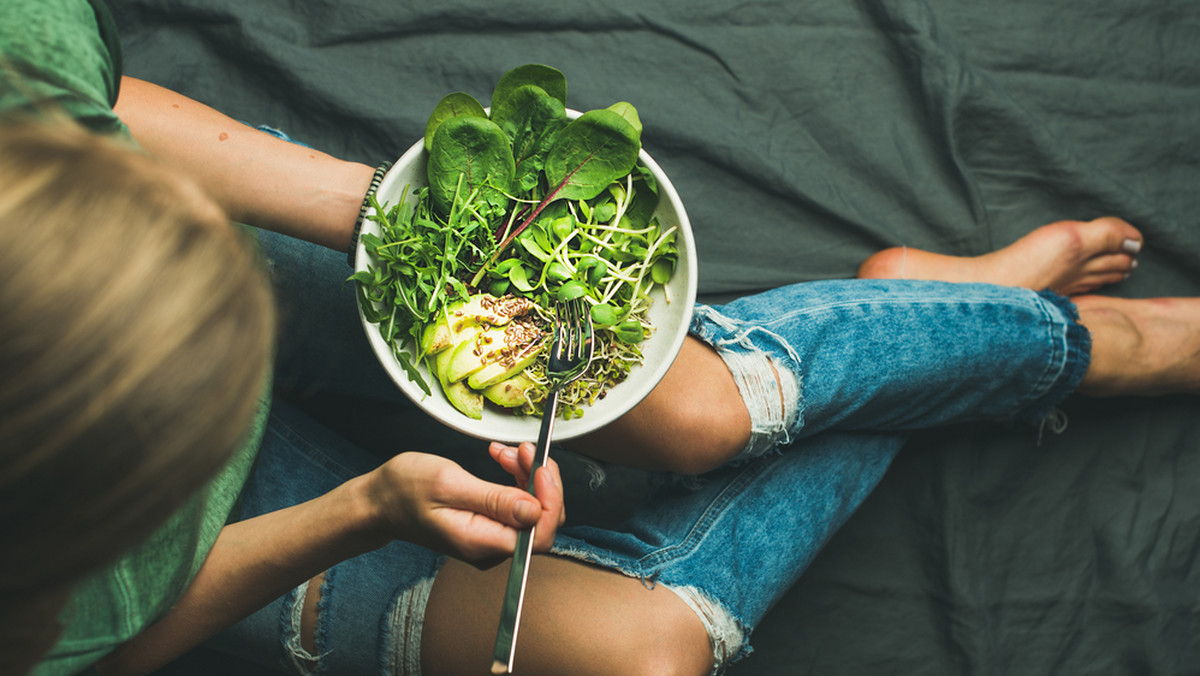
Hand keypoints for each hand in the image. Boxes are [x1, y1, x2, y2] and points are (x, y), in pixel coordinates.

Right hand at [361, 443, 563, 566]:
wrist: (379, 501)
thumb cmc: (404, 490)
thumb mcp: (447, 483)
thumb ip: (493, 499)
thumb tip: (533, 510)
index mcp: (481, 542)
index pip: (540, 533)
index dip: (550, 499)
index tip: (541, 466)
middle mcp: (490, 548)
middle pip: (542, 521)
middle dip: (540, 481)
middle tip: (523, 449)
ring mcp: (490, 540)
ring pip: (532, 510)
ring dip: (527, 475)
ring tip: (506, 451)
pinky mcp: (488, 527)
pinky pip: (517, 506)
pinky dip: (517, 479)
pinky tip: (503, 460)